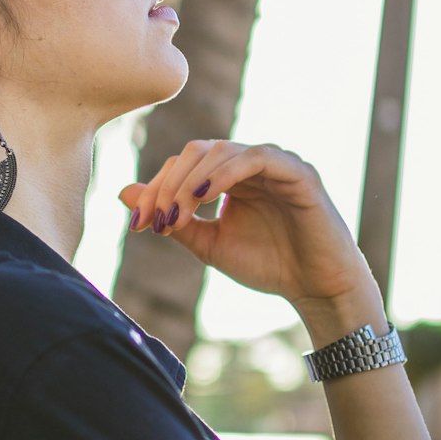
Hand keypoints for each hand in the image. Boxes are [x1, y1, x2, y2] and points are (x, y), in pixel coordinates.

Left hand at [120, 140, 378, 320]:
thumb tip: (124, 194)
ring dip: (191, 180)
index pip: (182, 166)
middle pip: (196, 152)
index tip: (138, 224)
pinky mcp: (298, 172)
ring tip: (175, 212)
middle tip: (152, 218)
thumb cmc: (268, 265)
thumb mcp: (209, 244)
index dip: (155, 190)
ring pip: (222, 150)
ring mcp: (275, 163)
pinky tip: (204, 195)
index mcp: (229, 176)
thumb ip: (172, 218)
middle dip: (168, 184)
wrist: (316, 288)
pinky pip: (257, 158)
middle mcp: (250, 163)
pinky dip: (226, 172)